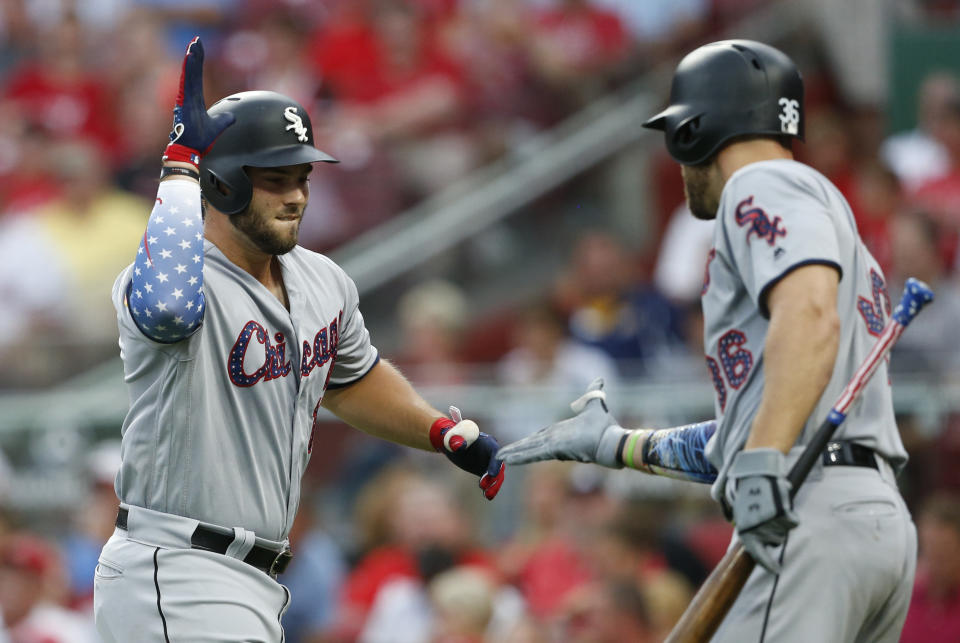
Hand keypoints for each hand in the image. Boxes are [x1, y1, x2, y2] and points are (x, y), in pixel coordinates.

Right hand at [162, 37, 234, 165]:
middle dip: (194, 55)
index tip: (198, 47)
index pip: (197, 76)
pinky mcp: (184, 103)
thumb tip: (232, 117)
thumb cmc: (199, 140)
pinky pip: (187, 83)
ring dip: (192, 59)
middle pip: (192, 71)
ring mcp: (185, 99)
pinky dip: (189, 71)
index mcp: (194, 99)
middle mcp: (188, 96)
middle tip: (197, 39)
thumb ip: (225, 120)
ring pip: (189, 74)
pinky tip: (190, 59)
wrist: (190, 151)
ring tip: (194, 44)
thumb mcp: (217, 127)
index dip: (198, 62)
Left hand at [430, 407, 504, 499]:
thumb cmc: (453, 438)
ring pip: (497, 475)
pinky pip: (491, 480)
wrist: (452, 444)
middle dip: (494, 477)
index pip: (495, 451)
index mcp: (487, 441)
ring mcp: (489, 462)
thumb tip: (459, 446)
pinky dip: (490, 488)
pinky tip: (488, 496)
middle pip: (498, 465)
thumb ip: (456, 441)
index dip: (495, 463)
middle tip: (483, 486)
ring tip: (488, 495)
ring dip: (494, 485)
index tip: (491, 474)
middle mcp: (492, 452)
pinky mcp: (485, 470)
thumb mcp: (452, 438)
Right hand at [495, 378, 628, 467]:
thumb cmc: (606, 427)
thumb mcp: (596, 405)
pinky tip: (508, 460)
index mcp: (562, 432)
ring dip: (514, 453)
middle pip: (531, 444)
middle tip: (500, 455)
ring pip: (530, 449)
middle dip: (516, 449)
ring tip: (499, 457)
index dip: (529, 442)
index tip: (517, 446)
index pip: (541, 438)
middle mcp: (556, 439)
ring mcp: (555, 445)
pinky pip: (535, 453)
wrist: (613, 441)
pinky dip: (521, 456)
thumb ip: (594, 392)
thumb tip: (600, 379)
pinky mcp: (556, 449)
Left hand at [728, 448, 798, 573]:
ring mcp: (771, 523)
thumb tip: (739, 528)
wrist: (754, 470)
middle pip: (775, 541)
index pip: (757, 554)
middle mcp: (757, 529)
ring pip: (784, 531)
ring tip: (772, 506)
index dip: (767, 563)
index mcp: (744, 529)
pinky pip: (793, 522)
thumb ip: (740, 520)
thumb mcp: (735, 505)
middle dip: (773, 532)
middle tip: (767, 515)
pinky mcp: (783, 514)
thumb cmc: (743, 486)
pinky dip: (791, 515)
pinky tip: (782, 505)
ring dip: (781, 521)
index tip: (776, 570)